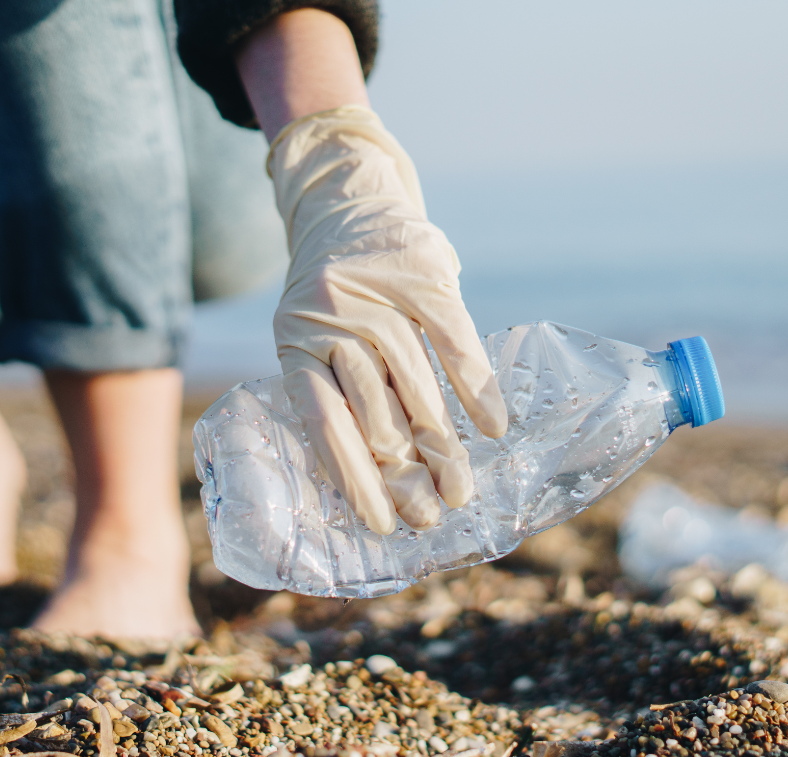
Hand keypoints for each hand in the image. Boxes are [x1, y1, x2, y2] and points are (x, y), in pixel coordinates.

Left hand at [236, 13, 505, 535]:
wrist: (345, 200)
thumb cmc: (333, 297)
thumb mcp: (311, 338)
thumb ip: (336, 392)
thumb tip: (379, 479)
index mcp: (296, 345)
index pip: (326, 425)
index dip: (355, 479)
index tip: (382, 525)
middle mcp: (331, 321)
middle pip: (375, 411)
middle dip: (405, 472)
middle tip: (431, 516)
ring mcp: (379, 296)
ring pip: (415, 384)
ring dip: (442, 445)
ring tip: (461, 491)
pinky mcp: (423, 274)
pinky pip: (453, 339)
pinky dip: (474, 386)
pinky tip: (492, 429)